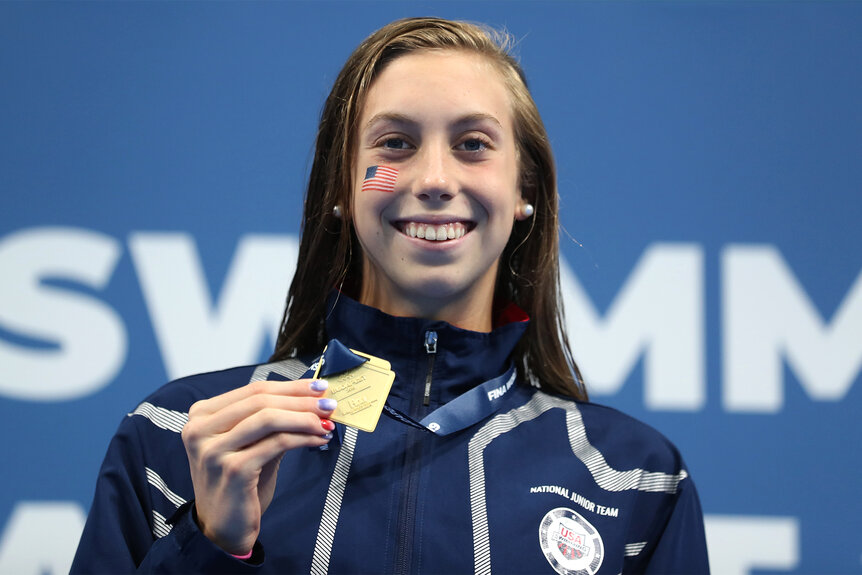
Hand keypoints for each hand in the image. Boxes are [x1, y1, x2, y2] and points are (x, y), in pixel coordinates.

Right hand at [180, 378, 335, 554]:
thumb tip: (311, 398)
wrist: (223, 530)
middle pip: (261, 400)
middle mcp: (200, 429)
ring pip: (269, 418)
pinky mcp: (232, 469)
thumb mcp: (251, 445)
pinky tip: (318, 439)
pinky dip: (302, 438)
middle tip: (329, 404)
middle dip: (301, 400)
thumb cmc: (239, 484)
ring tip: (327, 422)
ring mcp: (213, 449)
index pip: (254, 390)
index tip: (318, 387)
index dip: (291, 386)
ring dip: (304, 417)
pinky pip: (276, 443)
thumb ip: (272, 421)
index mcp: (202, 416)